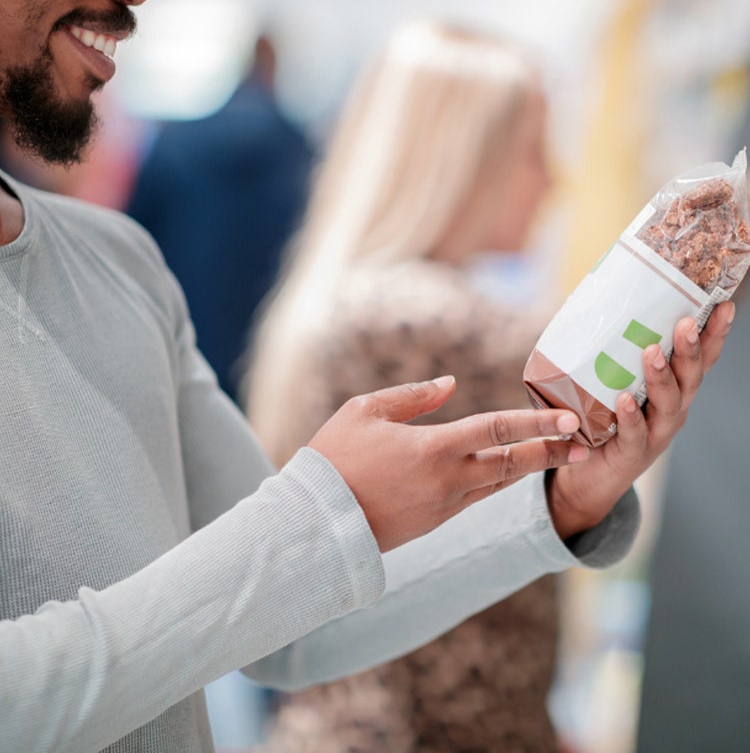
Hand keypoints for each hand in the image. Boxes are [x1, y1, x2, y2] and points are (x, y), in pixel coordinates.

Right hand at [308, 374, 588, 551]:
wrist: (315, 522)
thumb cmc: (334, 458)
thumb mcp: (365, 411)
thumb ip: (412, 396)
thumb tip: (449, 383)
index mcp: (433, 449)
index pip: (496, 429)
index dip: (535, 421)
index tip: (568, 416)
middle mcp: (448, 481)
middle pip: (512, 464)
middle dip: (550, 450)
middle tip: (583, 440)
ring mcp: (444, 507)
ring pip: (499, 485)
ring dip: (529, 468)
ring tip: (557, 453)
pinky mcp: (435, 522)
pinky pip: (477, 498)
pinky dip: (499, 483)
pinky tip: (508, 471)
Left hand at [547, 300, 734, 539]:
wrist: (590, 475)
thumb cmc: (605, 421)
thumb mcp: (615, 383)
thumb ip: (616, 353)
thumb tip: (601, 302)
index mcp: (673, 390)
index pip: (700, 359)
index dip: (713, 334)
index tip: (723, 306)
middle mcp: (672, 409)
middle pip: (690, 377)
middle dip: (690, 350)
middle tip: (685, 323)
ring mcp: (655, 433)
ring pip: (668, 404)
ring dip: (662, 377)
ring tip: (652, 353)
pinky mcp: (632, 453)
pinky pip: (635, 433)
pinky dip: (632, 416)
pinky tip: (625, 400)